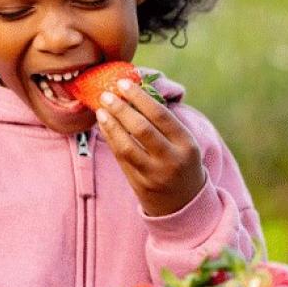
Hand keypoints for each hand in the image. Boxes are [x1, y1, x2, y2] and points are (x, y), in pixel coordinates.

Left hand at [94, 78, 205, 215]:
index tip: (123, 83)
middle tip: (106, 94)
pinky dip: (110, 139)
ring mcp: (154, 174)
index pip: (160, 115)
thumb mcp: (184, 142)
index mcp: (186, 144)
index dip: (139, 97)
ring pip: (127, 146)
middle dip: (121, 109)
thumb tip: (135, 90)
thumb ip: (164, 121)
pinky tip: (104, 125)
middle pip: (141, 130)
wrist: (184, 202)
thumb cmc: (182, 160)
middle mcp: (171, 160)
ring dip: (111, 125)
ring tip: (100, 109)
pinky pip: (121, 158)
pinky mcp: (139, 184)